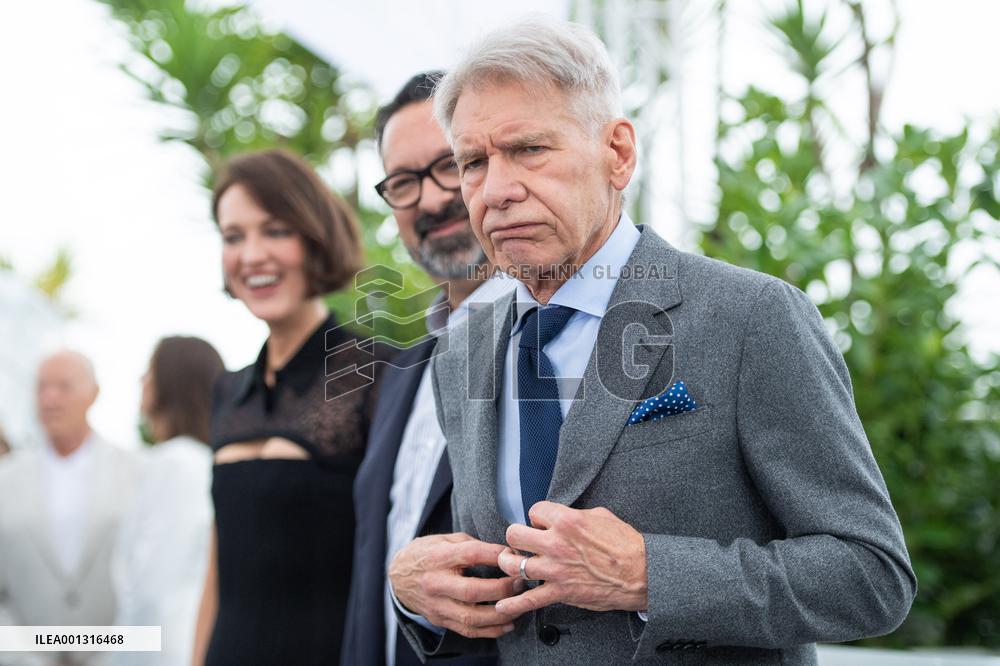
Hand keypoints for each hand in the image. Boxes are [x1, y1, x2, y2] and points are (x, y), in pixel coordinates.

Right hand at [388, 532, 520, 638]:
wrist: (398, 575)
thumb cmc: (428, 553)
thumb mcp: (445, 539)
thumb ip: (471, 545)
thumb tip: (504, 553)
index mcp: (438, 557)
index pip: (471, 555)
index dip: (496, 555)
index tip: (514, 555)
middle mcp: (435, 583)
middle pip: (473, 591)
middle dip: (502, 589)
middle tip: (520, 583)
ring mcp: (437, 605)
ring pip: (471, 617)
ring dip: (500, 614)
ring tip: (518, 606)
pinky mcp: (439, 619)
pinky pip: (467, 630)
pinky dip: (490, 631)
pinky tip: (506, 624)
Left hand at [495, 501, 647, 617]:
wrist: (641, 573)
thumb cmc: (625, 543)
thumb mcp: (600, 516)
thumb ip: (575, 514)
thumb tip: (561, 515)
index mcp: (567, 520)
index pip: (534, 511)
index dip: (538, 517)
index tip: (542, 524)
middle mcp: (556, 543)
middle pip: (514, 534)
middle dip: (518, 537)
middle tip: (525, 542)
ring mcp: (555, 569)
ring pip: (514, 564)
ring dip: (511, 564)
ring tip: (514, 563)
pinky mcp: (560, 592)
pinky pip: (529, 599)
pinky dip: (514, 604)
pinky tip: (503, 605)